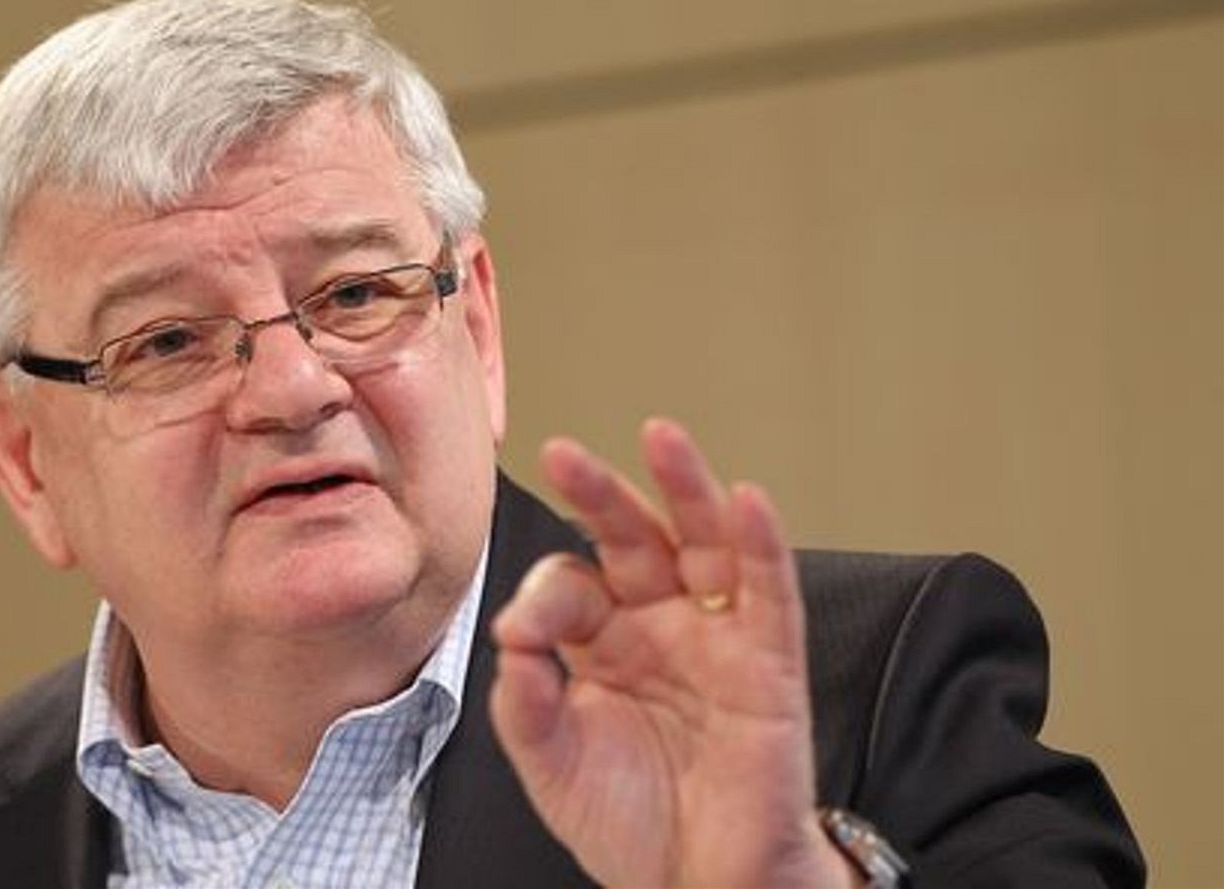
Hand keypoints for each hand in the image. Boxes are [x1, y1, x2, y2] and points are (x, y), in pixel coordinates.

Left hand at [490, 419, 854, 887]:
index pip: (571, 585)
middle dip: (602, 493)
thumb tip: (512, 631)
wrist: (697, 884)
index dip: (544, 596)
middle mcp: (658, 628)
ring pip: (704, 545)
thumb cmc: (630, 823)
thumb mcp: (550, 759)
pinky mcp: (768, 665)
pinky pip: (768, 594)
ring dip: (686, 488)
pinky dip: (762, 545)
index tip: (524, 634)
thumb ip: (523, 696)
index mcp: (602, 645)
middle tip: (564, 453)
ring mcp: (715, 639)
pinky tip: (746, 500)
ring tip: (661, 437)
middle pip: (633, 539)